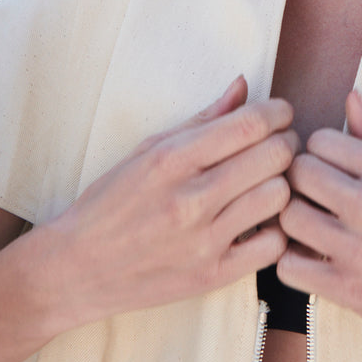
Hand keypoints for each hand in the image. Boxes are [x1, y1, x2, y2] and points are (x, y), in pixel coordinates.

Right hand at [41, 76, 297, 327]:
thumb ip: (202, 118)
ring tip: (268, 183)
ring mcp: (203, 240)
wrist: (75, 269)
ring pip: (279, 197)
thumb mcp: (147, 150)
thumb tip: (244, 85)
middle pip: (274, 156)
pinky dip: (275, 230)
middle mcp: (190, 198)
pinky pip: (272, 246)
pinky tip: (259, 223)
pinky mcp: (212, 275)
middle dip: (286, 143)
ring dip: (282, 185)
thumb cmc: (111, 202)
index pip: (250, 124)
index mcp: (172, 159)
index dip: (278, 112)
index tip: (281, 113)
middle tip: (280, 145)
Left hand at [277, 90, 361, 360]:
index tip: (328, 171)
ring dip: (293, 221)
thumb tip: (350, 97)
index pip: (320, 141)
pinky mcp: (349, 290)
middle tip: (313, 198)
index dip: (319, 155)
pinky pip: (288, 266)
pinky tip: (313, 261)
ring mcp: (357, 247)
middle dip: (301, 183)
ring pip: (288, 216)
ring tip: (311, 228)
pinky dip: (293, 262)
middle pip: (298, 173)